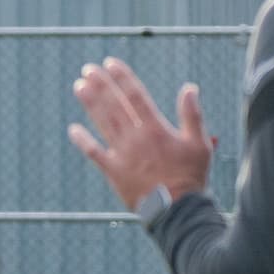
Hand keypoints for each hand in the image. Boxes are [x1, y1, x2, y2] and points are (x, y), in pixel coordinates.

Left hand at [68, 59, 214, 210]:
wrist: (177, 210)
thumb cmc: (191, 176)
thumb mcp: (200, 143)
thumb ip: (193, 115)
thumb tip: (190, 88)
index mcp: (156, 128)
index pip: (135, 95)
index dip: (122, 77)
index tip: (110, 63)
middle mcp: (136, 138)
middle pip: (114, 105)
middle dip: (101, 84)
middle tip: (88, 68)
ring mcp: (122, 154)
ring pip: (102, 123)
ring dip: (90, 103)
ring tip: (79, 86)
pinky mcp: (113, 172)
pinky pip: (94, 153)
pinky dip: (83, 141)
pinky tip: (73, 129)